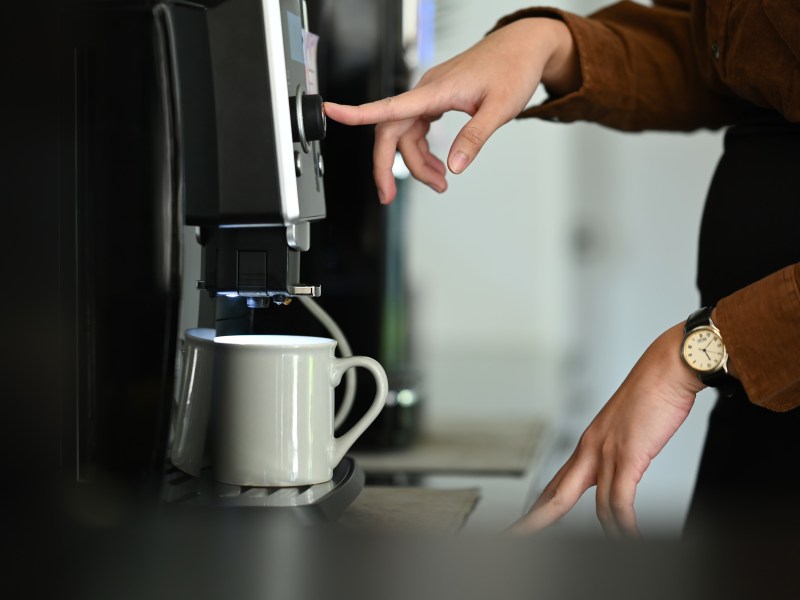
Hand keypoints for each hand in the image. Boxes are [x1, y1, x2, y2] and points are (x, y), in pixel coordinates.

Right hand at [323, 18, 579, 203]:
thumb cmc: (512, 69)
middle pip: (391, 131)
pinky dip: (424, 152)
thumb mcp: (499, 109)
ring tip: (439, 184)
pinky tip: (439, 166)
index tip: (331, 112)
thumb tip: (454, 166)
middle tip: (387, 197)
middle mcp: (426, 92)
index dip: (357, 112)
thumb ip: (474, 138)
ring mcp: (430, 96)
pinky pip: (418, 129)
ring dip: (416, 163)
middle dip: (387, 166)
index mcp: (436, 90)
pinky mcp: (437, 100)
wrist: (523, 46)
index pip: (388, 105)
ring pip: (406, 135)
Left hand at [509, 323, 706, 536]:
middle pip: (556, 495)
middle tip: (514, 538)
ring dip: (609, 533)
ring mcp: (607, 453)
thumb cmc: (653, 395)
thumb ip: (620, 451)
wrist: (667, 369)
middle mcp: (590, 449)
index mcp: (588, 444)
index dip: (538, 506)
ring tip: (617, 550)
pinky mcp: (629, 456)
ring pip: (597, 507)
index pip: (555, 483)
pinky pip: (621, 501)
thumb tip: (625, 470)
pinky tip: (631, 537)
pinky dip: (626, 525)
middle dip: (535, 521)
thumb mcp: (628, 428)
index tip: (523, 523)